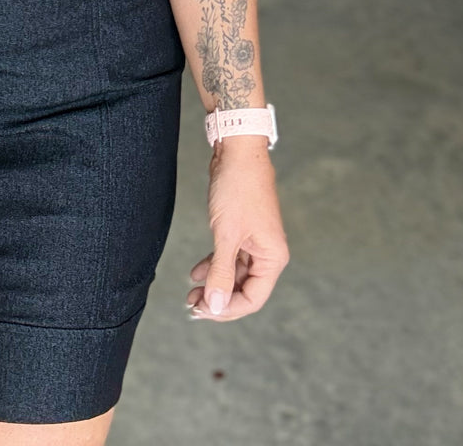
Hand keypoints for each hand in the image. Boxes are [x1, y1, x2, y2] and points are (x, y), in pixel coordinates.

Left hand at [186, 139, 288, 321]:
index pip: (252, 298)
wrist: (236, 151)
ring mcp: (254, 242)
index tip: (201, 310)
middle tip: (191, 304)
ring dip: (214, 284)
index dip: (227, 309)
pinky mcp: (242, 231)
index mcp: (272, 258)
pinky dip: (214, 266)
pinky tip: (196, 272)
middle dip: (218, 298)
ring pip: (235, 274)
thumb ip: (222, 272)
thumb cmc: (238, 189)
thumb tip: (216, 305)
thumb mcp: (227, 235)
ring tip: (190, 293)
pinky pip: (230, 257)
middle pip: (244, 289)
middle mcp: (267, 253)